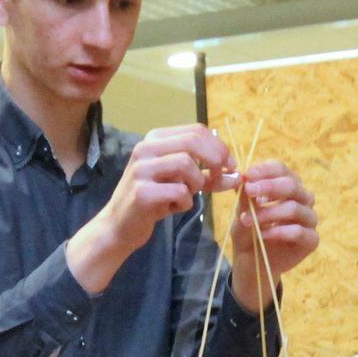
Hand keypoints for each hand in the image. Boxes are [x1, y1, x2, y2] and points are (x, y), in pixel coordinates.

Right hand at [67, 124, 235, 292]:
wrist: (120, 226)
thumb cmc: (153, 201)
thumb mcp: (181, 183)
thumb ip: (208, 176)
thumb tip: (237, 174)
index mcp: (155, 139)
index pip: (196, 130)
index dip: (219, 146)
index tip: (229, 164)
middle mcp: (145, 148)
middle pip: (193, 141)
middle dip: (215, 159)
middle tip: (221, 177)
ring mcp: (141, 169)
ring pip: (186, 164)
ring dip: (196, 183)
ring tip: (186, 196)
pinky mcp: (142, 192)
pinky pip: (179, 192)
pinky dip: (184, 203)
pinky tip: (172, 209)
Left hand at [226, 160, 318, 310]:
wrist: (252, 262)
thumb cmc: (248, 232)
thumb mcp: (241, 212)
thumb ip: (244, 196)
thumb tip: (243, 177)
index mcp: (286, 185)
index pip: (281, 169)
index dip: (265, 170)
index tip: (247, 175)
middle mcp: (302, 199)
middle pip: (292, 185)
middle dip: (269, 186)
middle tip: (249, 191)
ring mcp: (309, 219)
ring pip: (295, 208)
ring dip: (269, 213)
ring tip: (247, 220)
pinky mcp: (311, 240)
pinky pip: (299, 231)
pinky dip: (279, 232)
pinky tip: (263, 234)